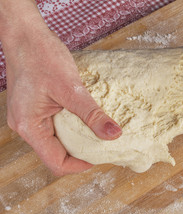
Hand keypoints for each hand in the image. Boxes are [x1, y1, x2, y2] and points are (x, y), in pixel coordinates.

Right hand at [1, 2, 121, 175]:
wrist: (26, 36)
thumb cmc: (43, 57)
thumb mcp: (71, 88)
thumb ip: (92, 114)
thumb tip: (113, 135)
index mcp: (29, 127)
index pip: (56, 162)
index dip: (81, 165)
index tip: (101, 156)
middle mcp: (25, 127)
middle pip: (56, 154)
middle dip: (80, 153)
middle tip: (103, 145)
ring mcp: (28, 118)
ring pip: (56, 141)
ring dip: (77, 139)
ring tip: (97, 132)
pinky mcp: (34, 109)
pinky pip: (54, 127)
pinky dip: (71, 127)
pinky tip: (85, 119)